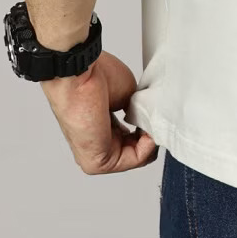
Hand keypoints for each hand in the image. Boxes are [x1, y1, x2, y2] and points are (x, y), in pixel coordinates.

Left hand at [40, 51, 157, 173]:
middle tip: (156, 118)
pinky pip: (134, 159)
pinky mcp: (98, 163)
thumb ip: (137, 112)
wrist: (79, 74)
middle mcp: (98, 142)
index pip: (132, 138)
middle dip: (152, 135)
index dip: (149, 127)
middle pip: (137, 150)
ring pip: (138, 157)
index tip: (155, 114)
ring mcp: (96, 155)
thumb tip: (149, 119)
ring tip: (151, 119)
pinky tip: (147, 127)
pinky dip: (148, 144)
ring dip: (151, 138)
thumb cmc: (94, 77)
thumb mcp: (126, 94)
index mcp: (103, 126)